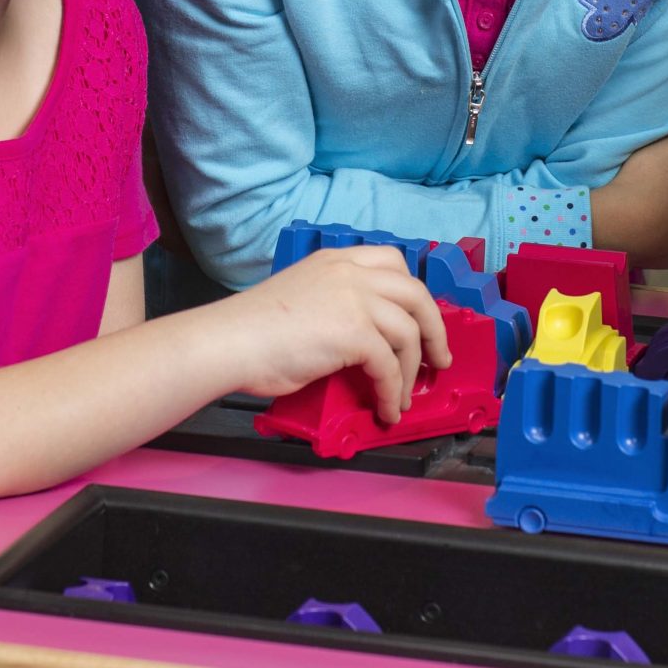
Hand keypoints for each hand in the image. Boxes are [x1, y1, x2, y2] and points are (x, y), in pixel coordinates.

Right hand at [224, 246, 451, 424]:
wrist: (229, 342)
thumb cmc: (253, 329)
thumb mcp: (303, 296)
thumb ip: (336, 303)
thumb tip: (361, 340)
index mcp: (336, 259)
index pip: (393, 261)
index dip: (413, 292)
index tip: (420, 317)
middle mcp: (351, 272)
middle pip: (415, 293)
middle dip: (434, 329)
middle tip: (437, 357)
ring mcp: (355, 299)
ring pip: (408, 331)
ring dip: (412, 369)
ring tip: (405, 396)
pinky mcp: (355, 333)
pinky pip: (389, 367)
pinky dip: (393, 392)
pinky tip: (387, 409)